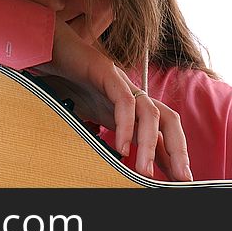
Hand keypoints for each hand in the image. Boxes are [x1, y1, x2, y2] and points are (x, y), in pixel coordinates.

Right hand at [32, 14, 192, 181]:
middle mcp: (133, 95)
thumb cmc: (68, 82)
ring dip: (151, 145)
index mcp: (131, 108)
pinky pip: (124, 101)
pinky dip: (125, 125)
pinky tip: (122, 147)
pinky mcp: (107, 73)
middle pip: (169, 121)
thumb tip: (111, 162)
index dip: (173, 157)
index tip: (180, 182)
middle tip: (181, 179)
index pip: (162, 134)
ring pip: (151, 114)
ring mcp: (122, 83)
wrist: (50, 48)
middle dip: (178, 150)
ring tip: (145, 172)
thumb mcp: (89, 116)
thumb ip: (102, 135)